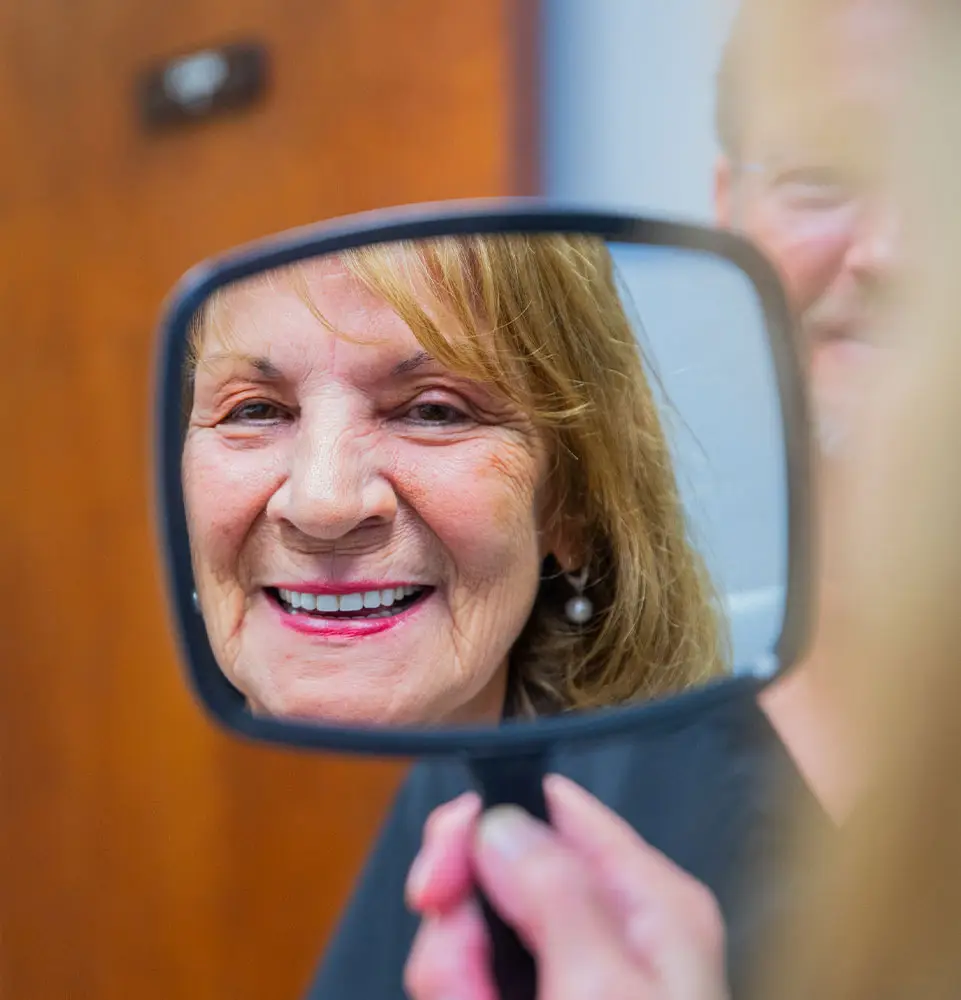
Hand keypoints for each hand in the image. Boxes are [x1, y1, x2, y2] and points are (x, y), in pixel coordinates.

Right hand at [403, 774, 727, 999]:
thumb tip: (498, 820)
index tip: (440, 876)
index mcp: (645, 901)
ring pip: (473, 937)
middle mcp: (607, 928)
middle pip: (497, 873)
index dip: (486, 823)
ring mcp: (568, 977)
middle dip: (460, 925)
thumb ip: (554, 893)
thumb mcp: (604, 993)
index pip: (554, 811)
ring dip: (453, 978)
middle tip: (459, 980)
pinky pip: (471, 984)